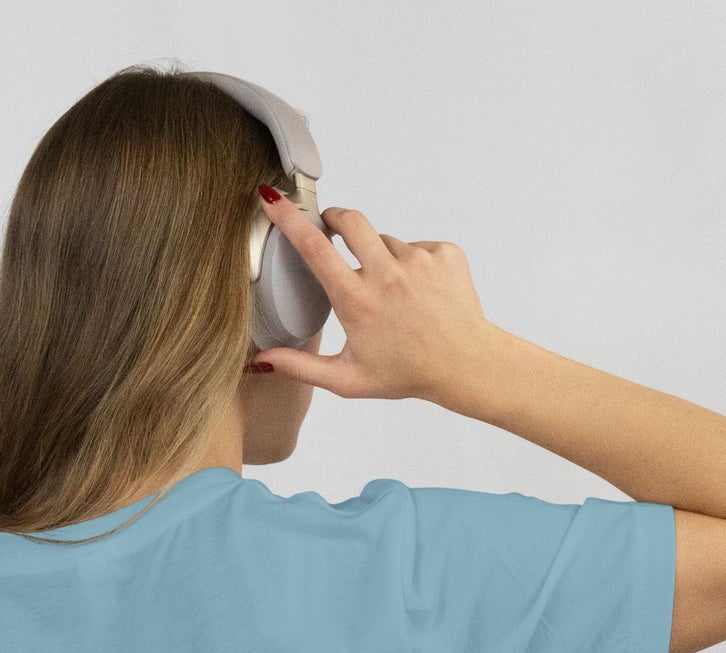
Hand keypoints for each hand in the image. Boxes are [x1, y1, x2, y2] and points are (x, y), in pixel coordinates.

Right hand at [250, 187, 502, 410]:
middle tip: (332, 228)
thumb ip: (300, 367)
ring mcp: (419, 259)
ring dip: (381, 257)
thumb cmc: (407, 373)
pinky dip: (414, 264)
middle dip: (336, 218)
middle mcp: (387, 273)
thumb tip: (261, 361)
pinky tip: (420, 293)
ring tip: (394, 295)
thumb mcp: (347, 379)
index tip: (275, 200)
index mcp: (357, 300)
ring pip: (387, 241)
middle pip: (350, 220)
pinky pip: (418, 246)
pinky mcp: (444, 253)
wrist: (465, 365)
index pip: (314, 247)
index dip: (290, 219)